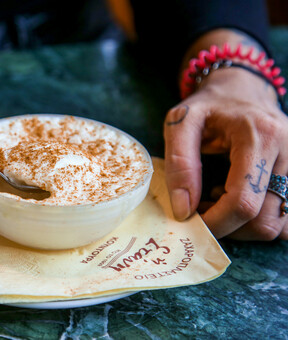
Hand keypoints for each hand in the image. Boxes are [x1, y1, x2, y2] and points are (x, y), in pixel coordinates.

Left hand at [164, 67, 287, 239]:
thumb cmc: (209, 106)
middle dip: (228, 227)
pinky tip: (240, 197)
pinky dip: (261, 219)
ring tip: (221, 198)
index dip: (216, 222)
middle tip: (203, 207)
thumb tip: (184, 210)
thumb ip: (180, 164)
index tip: (191, 222)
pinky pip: (287, 216)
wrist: (241, 89)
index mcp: (260, 137)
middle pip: (266, 221)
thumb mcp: (181, 122)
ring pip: (280, 225)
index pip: (243, 202)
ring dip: (244, 225)